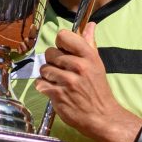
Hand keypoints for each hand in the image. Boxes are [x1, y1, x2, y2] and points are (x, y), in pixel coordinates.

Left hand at [35, 22, 125, 137]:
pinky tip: (54, 90)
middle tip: (62, 70)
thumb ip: (90, 44)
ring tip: (58, 81)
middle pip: (50, 52)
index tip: (64, 52)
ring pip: (44, 68)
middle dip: (53, 62)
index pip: (63, 36)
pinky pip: (40, 83)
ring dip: (48, 75)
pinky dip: (44, 87)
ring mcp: (68, 81)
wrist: (101, 116)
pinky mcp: (58, 95)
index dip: (60, 44)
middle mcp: (79, 66)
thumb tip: (90, 25)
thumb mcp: (97, 64)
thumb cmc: (98, 89)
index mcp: (89, 56)